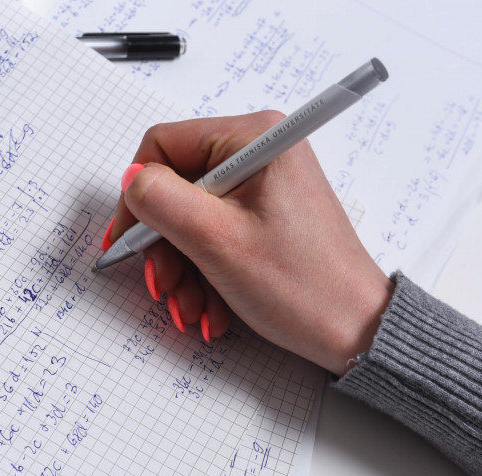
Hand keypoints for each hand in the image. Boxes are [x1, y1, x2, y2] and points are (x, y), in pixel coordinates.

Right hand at [104, 113, 393, 374]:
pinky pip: (212, 235)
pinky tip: (210, 308)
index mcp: (252, 138)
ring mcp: (261, 185)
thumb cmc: (302, 285)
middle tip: (166, 287)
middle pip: (174, 188)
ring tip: (193, 309)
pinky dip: (203, 273)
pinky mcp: (263, 215)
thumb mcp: (217, 240)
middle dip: (164, 246)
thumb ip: (161, 201)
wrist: (354, 330)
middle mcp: (257, 152)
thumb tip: (131, 180)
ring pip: (189, 219)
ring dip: (181, 269)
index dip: (137, 196)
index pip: (162, 146)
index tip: (128, 243)